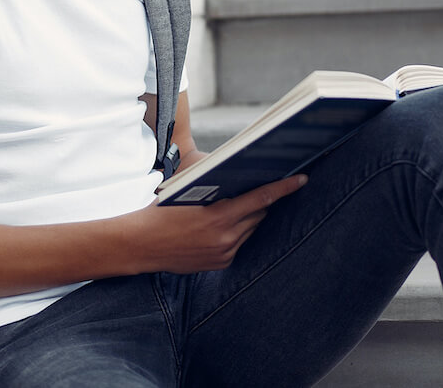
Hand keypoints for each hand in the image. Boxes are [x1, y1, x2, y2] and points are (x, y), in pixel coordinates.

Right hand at [129, 175, 307, 273]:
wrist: (140, 245)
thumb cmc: (161, 212)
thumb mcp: (188, 193)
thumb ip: (216, 190)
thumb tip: (240, 179)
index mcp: (219, 215)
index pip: (261, 198)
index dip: (284, 188)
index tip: (302, 179)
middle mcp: (226, 237)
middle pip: (259, 213)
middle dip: (265, 199)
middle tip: (274, 183)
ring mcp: (224, 253)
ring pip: (251, 229)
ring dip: (251, 216)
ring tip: (247, 202)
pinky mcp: (220, 263)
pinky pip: (239, 243)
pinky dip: (238, 231)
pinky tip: (228, 223)